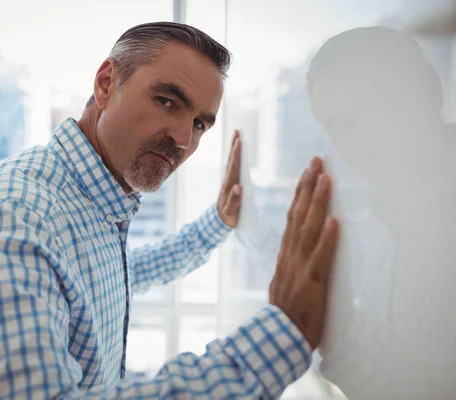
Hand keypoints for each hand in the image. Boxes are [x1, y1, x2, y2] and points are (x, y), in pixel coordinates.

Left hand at [217, 130, 242, 227]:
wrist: (220, 222)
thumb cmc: (228, 218)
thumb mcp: (231, 212)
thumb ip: (234, 201)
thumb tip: (239, 187)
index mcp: (228, 186)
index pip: (233, 167)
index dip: (236, 154)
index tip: (239, 141)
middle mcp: (227, 181)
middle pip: (231, 160)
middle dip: (234, 146)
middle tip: (237, 131)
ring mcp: (228, 181)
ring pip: (231, 162)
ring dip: (234, 149)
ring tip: (237, 136)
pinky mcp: (231, 182)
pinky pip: (233, 166)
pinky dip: (235, 156)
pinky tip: (238, 150)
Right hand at [269, 157, 338, 349]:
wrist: (278, 336)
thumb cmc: (285, 312)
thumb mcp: (283, 281)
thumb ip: (289, 263)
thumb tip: (292, 250)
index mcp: (286, 253)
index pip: (293, 217)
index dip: (301, 194)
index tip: (308, 173)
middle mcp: (290, 254)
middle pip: (299, 214)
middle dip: (308, 187)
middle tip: (316, 162)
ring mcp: (298, 266)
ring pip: (309, 229)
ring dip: (317, 203)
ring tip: (325, 179)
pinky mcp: (310, 281)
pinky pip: (320, 257)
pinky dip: (327, 239)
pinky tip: (334, 221)